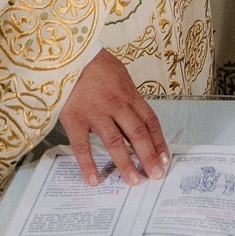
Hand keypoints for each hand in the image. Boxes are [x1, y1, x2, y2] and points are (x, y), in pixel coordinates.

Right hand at [58, 48, 168, 187]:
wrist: (69, 53)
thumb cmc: (96, 64)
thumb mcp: (120, 76)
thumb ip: (129, 98)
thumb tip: (138, 121)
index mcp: (129, 94)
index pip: (150, 121)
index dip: (159, 142)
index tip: (165, 158)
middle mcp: (116, 105)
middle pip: (137, 134)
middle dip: (148, 157)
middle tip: (156, 175)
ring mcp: (95, 113)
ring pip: (114, 143)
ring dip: (125, 164)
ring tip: (133, 182)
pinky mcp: (74, 119)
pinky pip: (83, 146)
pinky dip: (88, 165)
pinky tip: (94, 180)